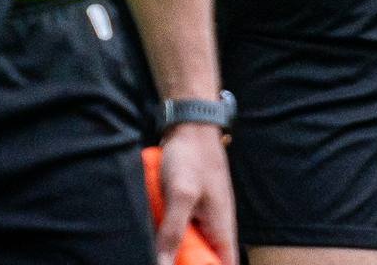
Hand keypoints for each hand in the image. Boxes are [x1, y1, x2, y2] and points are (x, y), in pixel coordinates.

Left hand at [153, 123, 237, 264]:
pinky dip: (166, 226)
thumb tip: (163, 264)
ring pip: (187, 243)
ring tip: (157, 234)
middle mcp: (214, 226)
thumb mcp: (181, 195)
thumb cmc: (191, 156)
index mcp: (221, 229)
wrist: (189, 125)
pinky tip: (154, 218)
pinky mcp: (188, 207)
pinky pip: (178, 227)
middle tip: (162, 253)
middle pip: (201, 258)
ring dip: (170, 242)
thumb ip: (173, 231)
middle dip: (181, 257)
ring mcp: (201, 216)